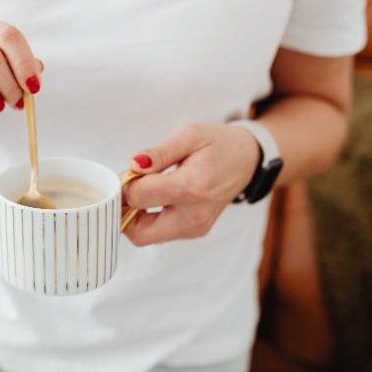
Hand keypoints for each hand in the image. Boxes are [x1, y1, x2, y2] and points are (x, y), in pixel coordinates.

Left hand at [122, 123, 260, 245]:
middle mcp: (195, 215)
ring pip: (147, 237)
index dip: (125, 184)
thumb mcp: (189, 134)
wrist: (248, 159)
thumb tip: (134, 164)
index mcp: (192, 187)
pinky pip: (159, 234)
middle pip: (139, 233)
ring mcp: (196, 227)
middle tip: (126, 189)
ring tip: (143, 190)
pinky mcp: (195, 231)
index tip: (129, 171)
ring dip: (134, 217)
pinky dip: (147, 219)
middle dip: (123, 212)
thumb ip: (160, 152)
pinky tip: (154, 197)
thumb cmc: (217, 143)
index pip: (140, 197)